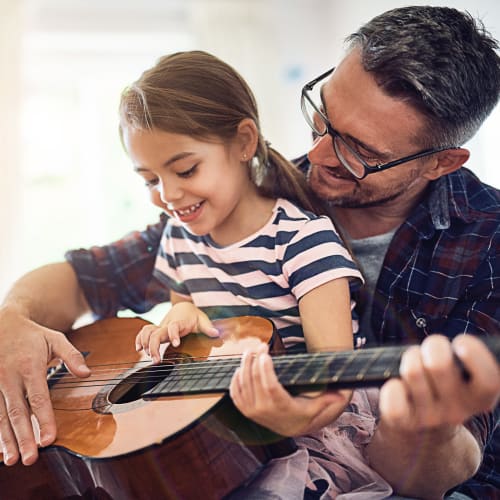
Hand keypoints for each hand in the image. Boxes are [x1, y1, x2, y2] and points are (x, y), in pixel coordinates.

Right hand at [0, 307, 89, 465]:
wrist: (3, 324)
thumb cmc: (33, 335)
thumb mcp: (55, 339)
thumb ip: (72, 356)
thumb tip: (87, 374)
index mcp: (30, 367)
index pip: (39, 399)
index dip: (45, 420)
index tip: (50, 440)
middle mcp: (10, 378)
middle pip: (17, 413)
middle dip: (24, 437)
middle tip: (31, 459)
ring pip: (0, 417)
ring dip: (7, 440)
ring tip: (13, 460)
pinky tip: (0, 447)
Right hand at [134, 302, 218, 362]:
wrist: (184, 307)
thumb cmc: (194, 316)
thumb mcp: (203, 320)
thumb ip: (208, 327)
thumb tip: (216, 334)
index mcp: (180, 322)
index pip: (173, 326)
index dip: (173, 334)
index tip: (176, 344)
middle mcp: (167, 324)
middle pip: (156, 333)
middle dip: (153, 346)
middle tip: (157, 361)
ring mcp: (161, 327)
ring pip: (147, 332)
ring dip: (145, 344)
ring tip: (150, 357)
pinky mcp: (156, 330)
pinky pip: (144, 332)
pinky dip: (139, 339)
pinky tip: (138, 349)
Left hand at [229, 343, 350, 435]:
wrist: (288, 428)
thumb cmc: (303, 413)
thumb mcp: (316, 406)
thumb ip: (328, 399)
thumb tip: (343, 393)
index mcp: (281, 407)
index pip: (270, 387)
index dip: (265, 369)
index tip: (265, 353)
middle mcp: (264, 410)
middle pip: (254, 380)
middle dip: (255, 360)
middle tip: (261, 345)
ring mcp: (252, 410)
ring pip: (243, 383)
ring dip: (244, 364)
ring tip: (251, 351)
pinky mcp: (244, 409)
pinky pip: (235, 391)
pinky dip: (236, 377)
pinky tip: (241, 366)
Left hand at [379, 334, 499, 432]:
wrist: (426, 432)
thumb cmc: (444, 384)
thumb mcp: (462, 374)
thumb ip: (463, 359)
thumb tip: (447, 343)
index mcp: (479, 398)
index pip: (489, 381)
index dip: (476, 356)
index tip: (461, 343)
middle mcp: (458, 411)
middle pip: (439, 364)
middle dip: (432, 346)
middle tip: (430, 349)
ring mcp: (430, 418)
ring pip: (413, 371)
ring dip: (410, 358)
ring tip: (413, 362)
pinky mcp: (405, 422)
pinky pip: (393, 397)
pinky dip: (391, 386)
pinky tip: (397, 384)